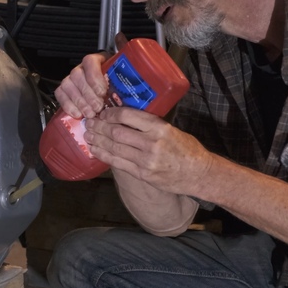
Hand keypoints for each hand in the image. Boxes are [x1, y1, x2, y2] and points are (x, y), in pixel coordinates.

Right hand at [54, 33, 129, 118]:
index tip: (102, 91)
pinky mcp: (65, 90)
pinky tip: (78, 114)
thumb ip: (123, 51)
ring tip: (90, 113)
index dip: (94, 77)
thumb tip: (120, 37)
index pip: (89, 62)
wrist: (108, 91)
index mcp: (96, 60)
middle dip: (88, 95)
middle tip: (98, 107)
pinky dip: (68, 105)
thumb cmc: (116, 80)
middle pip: (78, 76)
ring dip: (79, 101)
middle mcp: (82, 68)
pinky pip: (60, 94)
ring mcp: (72, 79)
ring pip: (68, 86)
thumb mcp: (123, 68)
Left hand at [84, 107, 214, 196]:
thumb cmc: (187, 149)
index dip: (111, 113)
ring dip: (98, 141)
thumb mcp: (171, 129)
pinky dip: (104, 156)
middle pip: (117, 133)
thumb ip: (149, 124)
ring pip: (114, 149)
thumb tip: (124, 117)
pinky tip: (95, 150)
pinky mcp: (143, 174)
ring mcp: (146, 161)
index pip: (128, 116)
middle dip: (100, 127)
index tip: (103, 112)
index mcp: (159, 128)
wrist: (199, 174)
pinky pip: (118, 164)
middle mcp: (151, 144)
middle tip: (89, 122)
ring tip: (88, 135)